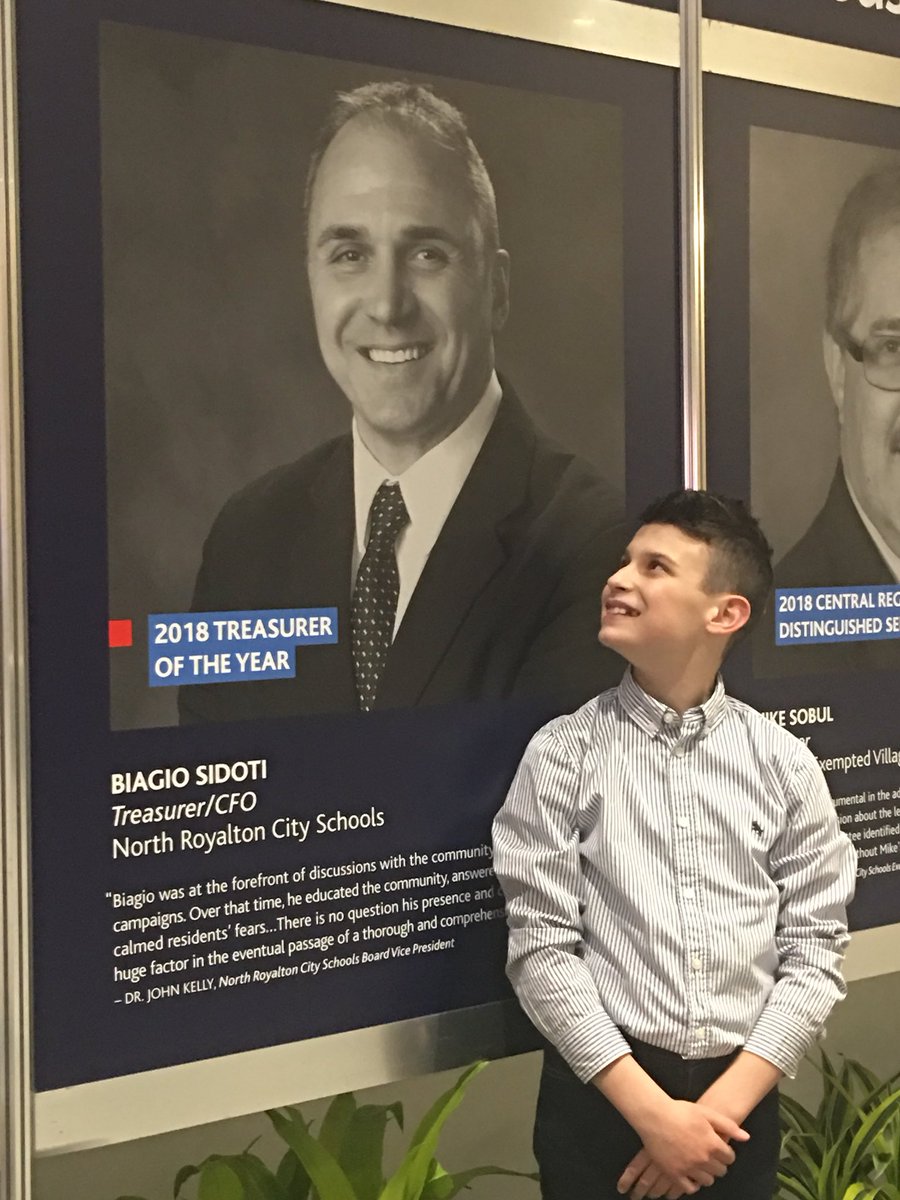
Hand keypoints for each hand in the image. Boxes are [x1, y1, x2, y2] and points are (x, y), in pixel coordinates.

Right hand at [622, 1100, 747, 1192]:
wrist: (654, 1115)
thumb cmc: (680, 1111)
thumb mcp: (706, 1112)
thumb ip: (728, 1125)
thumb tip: (746, 1137)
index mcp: (712, 1144)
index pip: (730, 1158)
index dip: (726, 1153)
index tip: (721, 1149)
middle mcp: (702, 1159)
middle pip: (720, 1171)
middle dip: (718, 1164)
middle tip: (710, 1156)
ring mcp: (688, 1168)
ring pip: (707, 1181)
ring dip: (707, 1174)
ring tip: (700, 1164)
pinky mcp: (674, 1173)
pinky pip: (689, 1188)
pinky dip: (693, 1184)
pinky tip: (690, 1174)